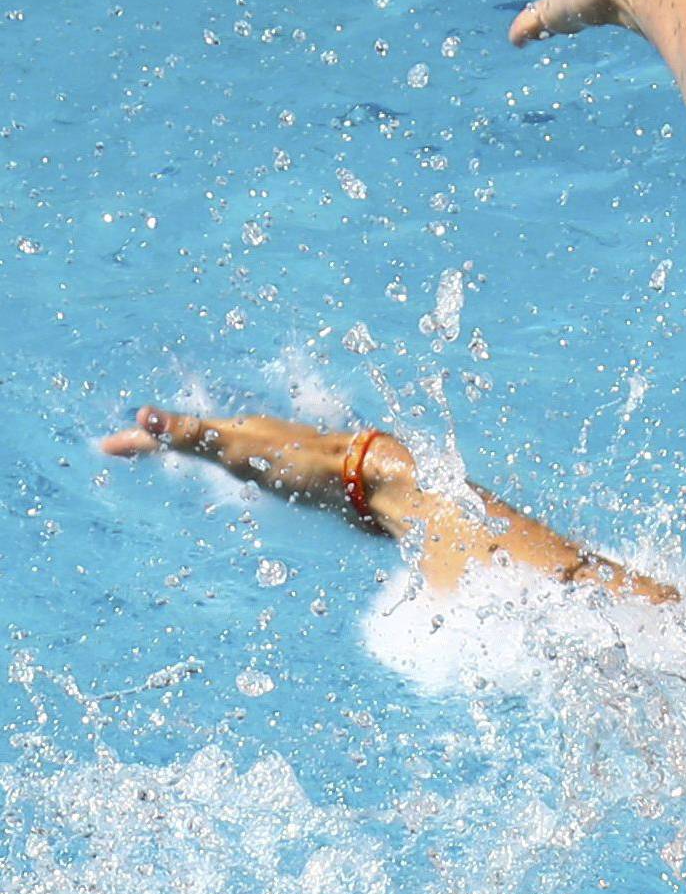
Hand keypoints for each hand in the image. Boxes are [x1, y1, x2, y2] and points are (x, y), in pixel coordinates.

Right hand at [101, 405, 412, 518]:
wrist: (370, 480)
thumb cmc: (306, 466)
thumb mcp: (243, 451)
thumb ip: (194, 435)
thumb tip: (142, 413)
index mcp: (240, 430)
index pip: (178, 433)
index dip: (144, 439)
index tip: (107, 446)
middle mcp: (261, 436)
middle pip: (204, 435)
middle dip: (168, 436)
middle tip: (137, 442)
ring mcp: (284, 451)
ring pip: (233, 448)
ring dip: (203, 448)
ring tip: (185, 451)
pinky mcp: (305, 472)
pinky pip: (258, 466)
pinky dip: (235, 465)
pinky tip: (252, 475)